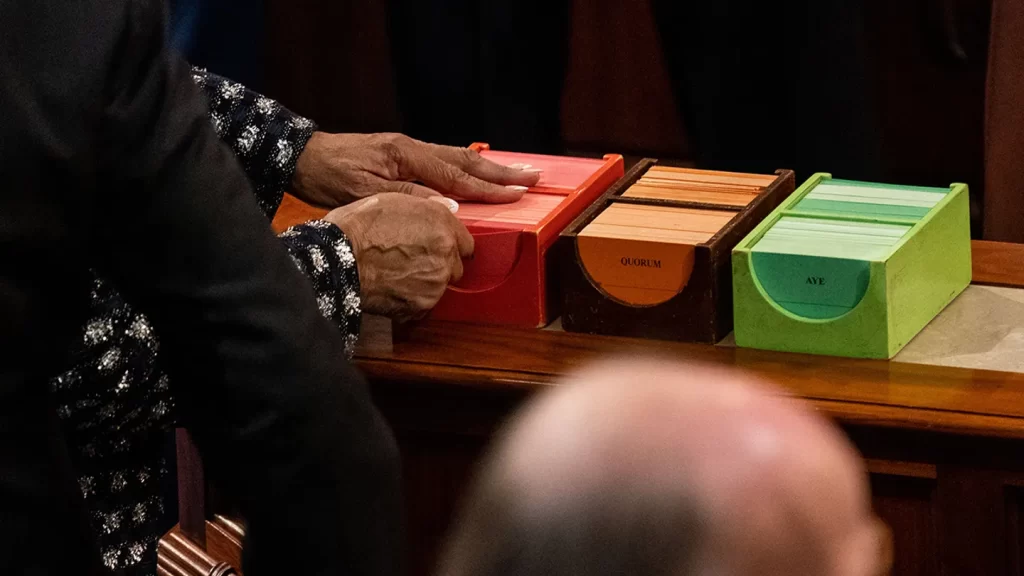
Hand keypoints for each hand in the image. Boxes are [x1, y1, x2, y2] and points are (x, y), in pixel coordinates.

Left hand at [292, 132, 540, 207]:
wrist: (303, 156)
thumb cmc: (329, 177)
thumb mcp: (365, 193)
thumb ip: (407, 199)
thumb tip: (449, 209)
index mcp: (407, 156)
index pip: (457, 175)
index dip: (488, 188)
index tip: (516, 193)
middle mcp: (413, 148)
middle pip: (466, 160)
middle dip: (501, 172)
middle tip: (533, 177)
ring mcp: (409, 149)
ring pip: (458, 157)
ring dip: (488, 168)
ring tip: (516, 173)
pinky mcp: (402, 154)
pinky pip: (444, 160)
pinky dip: (467, 167)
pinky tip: (476, 172)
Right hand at [323, 194, 473, 321]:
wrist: (338, 260)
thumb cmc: (358, 228)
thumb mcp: (394, 200)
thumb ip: (426, 209)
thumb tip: (444, 212)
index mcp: (442, 223)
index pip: (465, 242)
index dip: (449, 246)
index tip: (437, 249)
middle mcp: (446, 253)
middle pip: (455, 267)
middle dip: (439, 266)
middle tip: (411, 262)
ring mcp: (436, 282)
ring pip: (439, 287)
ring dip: (424, 284)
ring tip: (396, 275)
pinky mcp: (422, 305)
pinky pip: (423, 305)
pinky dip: (411, 300)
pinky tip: (392, 288)